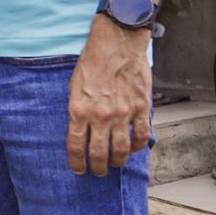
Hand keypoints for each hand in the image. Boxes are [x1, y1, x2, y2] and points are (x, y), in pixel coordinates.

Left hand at [67, 18, 152, 175]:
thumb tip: (78, 131)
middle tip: (97, 172)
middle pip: (98, 154)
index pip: (75, 146)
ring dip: (117, 161)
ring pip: (121, 150)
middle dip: (96, 168)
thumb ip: (77, 110)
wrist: (117, 42)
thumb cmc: (93, 61)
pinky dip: (138, 147)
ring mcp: (123, 113)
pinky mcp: (140, 108)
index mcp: (79, 109)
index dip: (76, 162)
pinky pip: (141, 136)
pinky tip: (134, 149)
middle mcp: (100, 115)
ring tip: (114, 164)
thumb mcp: (74, 86)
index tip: (78, 169)